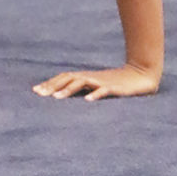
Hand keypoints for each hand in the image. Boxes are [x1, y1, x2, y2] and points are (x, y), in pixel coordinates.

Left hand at [33, 64, 159, 101]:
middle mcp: (91, 77)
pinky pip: (104, 90)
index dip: (50, 83)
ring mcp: (103, 82)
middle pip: (68, 78)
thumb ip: (84, 89)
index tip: (35, 91)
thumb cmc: (117, 83)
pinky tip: (87, 100)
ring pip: (83, 83)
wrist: (141, 75)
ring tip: (57, 98)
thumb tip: (65, 97)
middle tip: (39, 95)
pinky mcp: (116, 88)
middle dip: (53, 86)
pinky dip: (95, 94)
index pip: (63, 78)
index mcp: (86, 77)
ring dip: (69, 90)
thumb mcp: (97, 86)